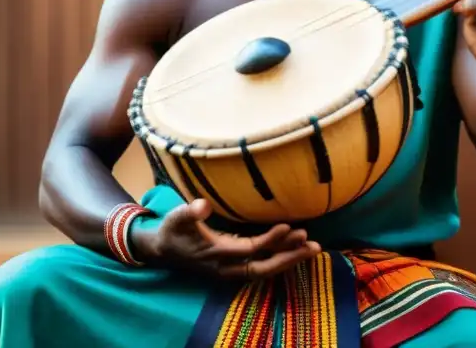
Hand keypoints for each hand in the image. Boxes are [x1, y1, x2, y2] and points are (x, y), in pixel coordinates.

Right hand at [134, 198, 320, 279]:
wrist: (161, 250)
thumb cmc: (172, 230)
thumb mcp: (177, 217)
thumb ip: (189, 212)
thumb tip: (202, 205)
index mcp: (216, 254)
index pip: (250, 250)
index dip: (270, 240)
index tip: (290, 227)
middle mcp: (226, 267)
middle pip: (263, 269)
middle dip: (289, 258)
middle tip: (314, 246)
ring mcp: (231, 269)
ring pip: (265, 269)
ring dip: (289, 259)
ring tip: (313, 247)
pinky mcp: (234, 266)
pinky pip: (261, 265)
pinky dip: (279, 258)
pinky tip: (295, 249)